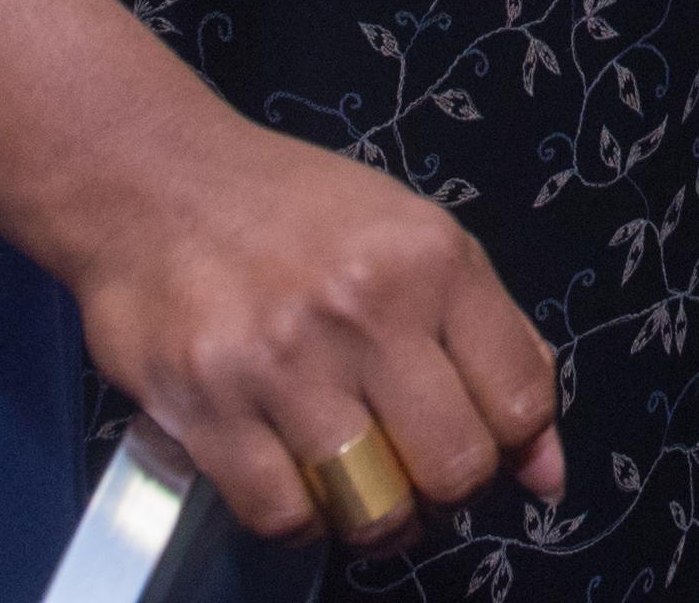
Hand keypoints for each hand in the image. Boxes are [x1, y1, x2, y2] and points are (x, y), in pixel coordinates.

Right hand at [63, 116, 567, 547]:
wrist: (152, 180)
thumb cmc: (289, 211)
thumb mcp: (416, 238)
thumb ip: (496, 344)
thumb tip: (546, 470)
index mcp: (432, 260)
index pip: (519, 401)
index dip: (511, 447)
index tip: (479, 443)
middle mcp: (365, 308)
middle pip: (454, 468)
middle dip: (446, 491)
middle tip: (416, 472)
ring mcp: (283, 360)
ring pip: (372, 506)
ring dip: (373, 518)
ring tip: (357, 484)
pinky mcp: (207, 403)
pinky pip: (282, 515)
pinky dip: (297, 519)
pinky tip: (293, 481)